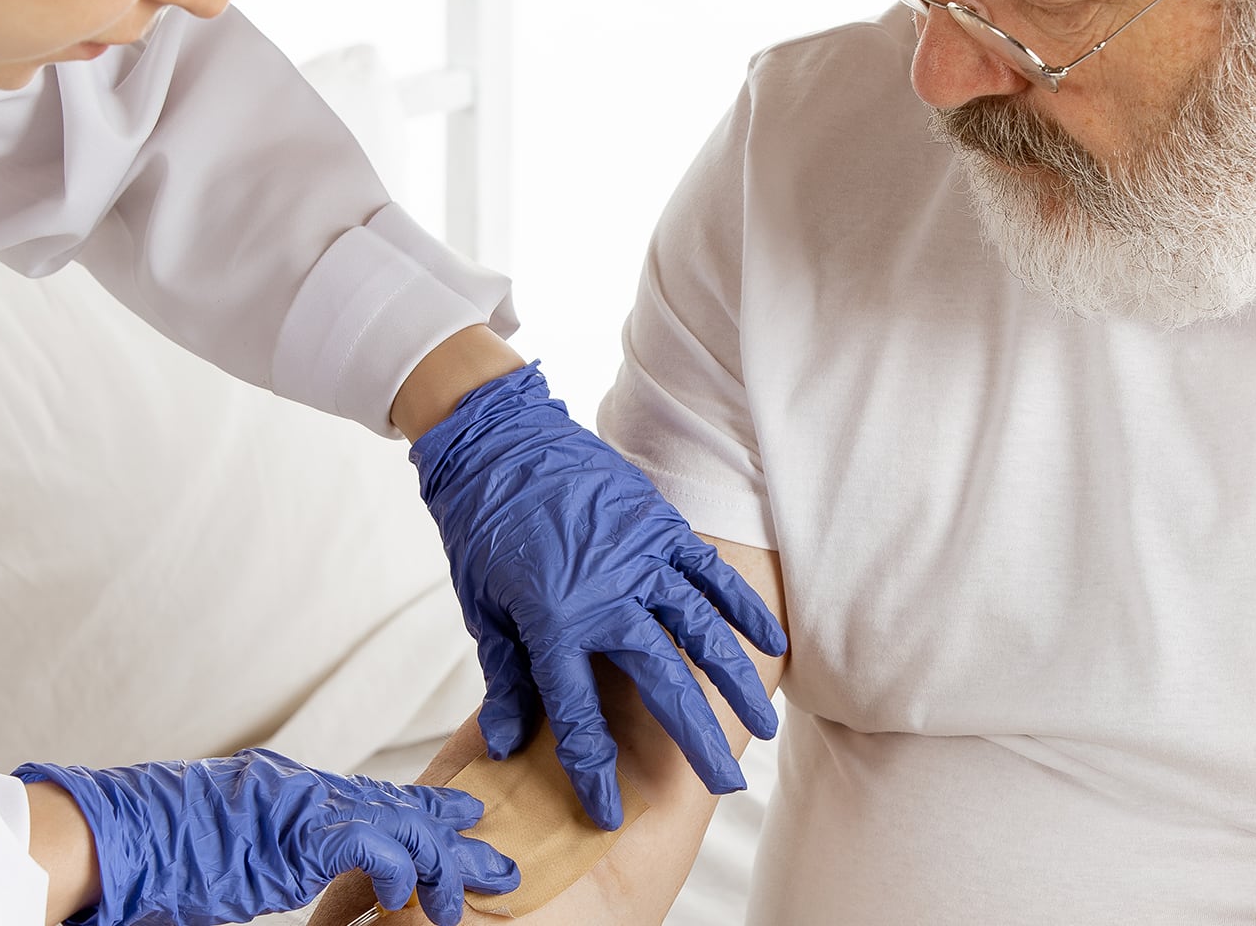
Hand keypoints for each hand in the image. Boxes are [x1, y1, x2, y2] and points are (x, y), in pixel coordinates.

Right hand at [14, 749, 517, 925]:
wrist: (111, 837)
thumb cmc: (149, 852)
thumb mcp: (225, 850)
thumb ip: (267, 855)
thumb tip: (272, 871)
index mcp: (283, 789)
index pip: (366, 796)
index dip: (416, 808)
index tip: (458, 816)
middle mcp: (300, 787)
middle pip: (395, 804)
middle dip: (449, 829)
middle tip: (495, 852)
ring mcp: (301, 805)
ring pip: (398, 822)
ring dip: (443, 858)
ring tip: (480, 886)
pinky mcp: (298, 834)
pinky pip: (370, 846)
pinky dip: (399, 870)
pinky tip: (415, 894)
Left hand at [410, 362, 787, 829]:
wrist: (500, 442)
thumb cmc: (484, 529)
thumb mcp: (484, 610)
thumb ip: (505, 679)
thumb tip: (504, 745)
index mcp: (553, 624)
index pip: (577, 718)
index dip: (593, 772)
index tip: (609, 813)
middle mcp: (608, 597)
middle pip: (663, 683)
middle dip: (696, 740)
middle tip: (727, 786)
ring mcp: (642, 560)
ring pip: (701, 632)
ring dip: (736, 682)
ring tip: (763, 728)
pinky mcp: (662, 528)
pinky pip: (713, 575)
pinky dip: (743, 608)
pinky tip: (772, 643)